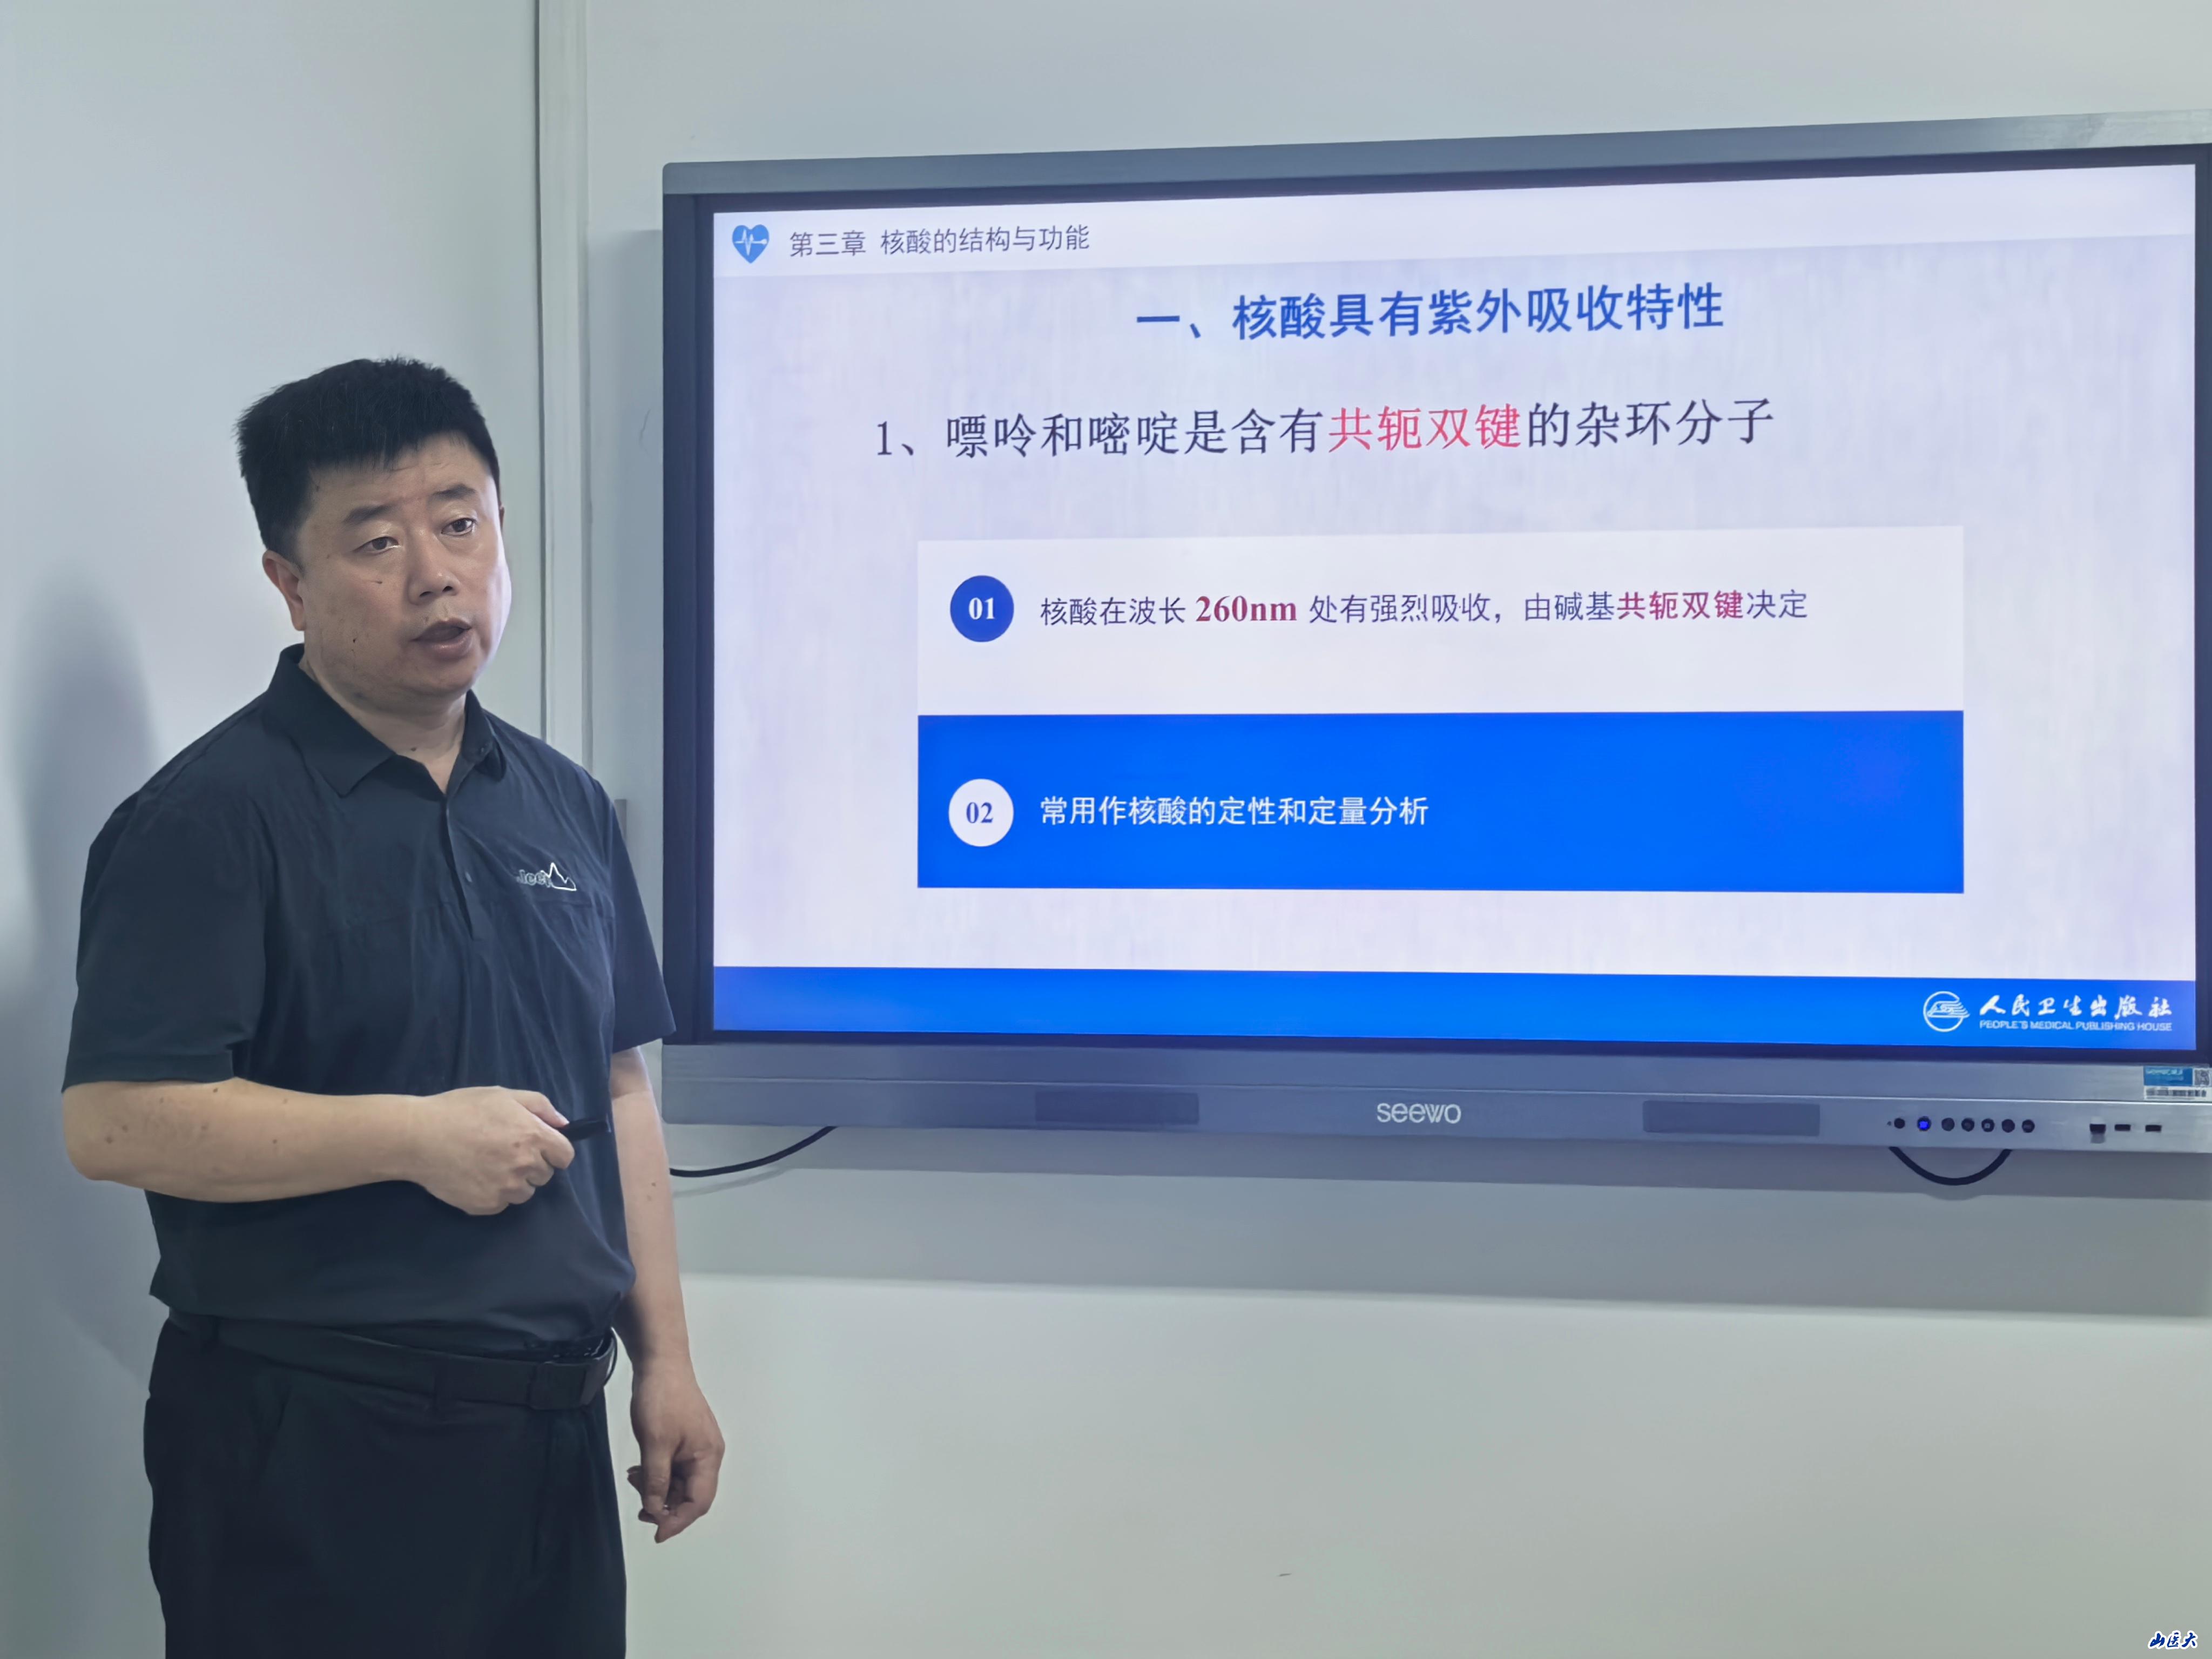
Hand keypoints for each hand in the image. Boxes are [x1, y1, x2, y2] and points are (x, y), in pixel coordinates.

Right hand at [405, 1086, 573, 1214]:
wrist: (418, 1137)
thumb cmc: (461, 1110)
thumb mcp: (503, 1095)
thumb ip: (540, 1107)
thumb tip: (564, 1124)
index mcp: (533, 1136)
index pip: (565, 1156)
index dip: (555, 1151)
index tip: (542, 1149)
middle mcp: (524, 1165)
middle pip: (545, 1175)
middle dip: (532, 1165)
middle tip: (505, 1152)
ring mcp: (506, 1189)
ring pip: (524, 1192)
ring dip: (514, 1182)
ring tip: (489, 1165)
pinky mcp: (486, 1206)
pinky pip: (501, 1204)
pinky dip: (493, 1194)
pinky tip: (475, 1177)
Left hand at [626, 1360, 723, 1541]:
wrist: (661, 1363)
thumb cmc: (662, 1398)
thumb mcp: (655, 1444)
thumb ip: (655, 1481)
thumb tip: (654, 1510)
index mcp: (708, 1456)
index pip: (698, 1502)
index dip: (677, 1521)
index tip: (656, 1533)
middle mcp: (707, 1454)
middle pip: (691, 1495)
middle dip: (666, 1506)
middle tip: (640, 1509)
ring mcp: (696, 1446)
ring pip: (681, 1483)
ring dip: (658, 1490)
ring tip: (635, 1480)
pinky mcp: (685, 1439)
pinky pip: (674, 1468)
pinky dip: (658, 1475)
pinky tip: (640, 1471)